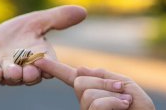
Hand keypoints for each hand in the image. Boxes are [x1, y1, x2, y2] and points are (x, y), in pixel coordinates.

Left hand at [0, 6, 86, 84]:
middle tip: (31, 72)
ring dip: (13, 74)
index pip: (49, 65)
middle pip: (31, 75)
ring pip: (11, 77)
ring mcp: (4, 71)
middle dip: (32, 74)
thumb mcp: (35, 22)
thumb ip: (57, 19)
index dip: (51, 66)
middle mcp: (23, 69)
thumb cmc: (13, 36)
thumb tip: (83, 11)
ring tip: (12, 71)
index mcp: (38, 59)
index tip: (51, 64)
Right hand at [34, 58, 154, 109]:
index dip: (55, 68)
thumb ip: (105, 77)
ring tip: (126, 103)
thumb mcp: (126, 87)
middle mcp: (85, 103)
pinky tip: (124, 107)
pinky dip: (113, 102)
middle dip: (102, 82)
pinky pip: (95, 104)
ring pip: (87, 93)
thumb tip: (79, 69)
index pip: (71, 77)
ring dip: (111, 94)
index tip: (38, 59)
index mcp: (93, 91)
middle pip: (79, 81)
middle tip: (121, 90)